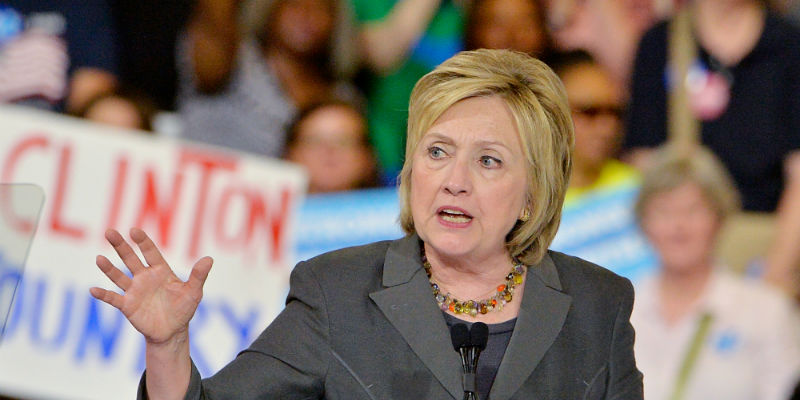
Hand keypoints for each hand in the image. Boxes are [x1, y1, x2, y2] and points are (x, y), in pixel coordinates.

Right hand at [90, 228, 212, 344]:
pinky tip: (93, 290)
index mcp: (160, 270)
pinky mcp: (128, 306)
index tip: (134, 230)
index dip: (142, 241)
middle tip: (109, 232)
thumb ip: (198, 276)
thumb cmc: (183, 308)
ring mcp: (134, 291)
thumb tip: (209, 259)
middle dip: (120, 246)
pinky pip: (114, 298)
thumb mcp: (193, 292)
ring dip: (109, 268)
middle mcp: (144, 277)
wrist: (172, 331)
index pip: (150, 252)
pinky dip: (104, 295)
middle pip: (130, 259)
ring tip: (99, 258)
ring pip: (119, 276)